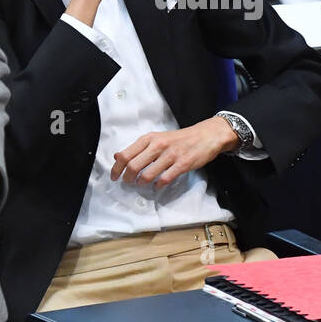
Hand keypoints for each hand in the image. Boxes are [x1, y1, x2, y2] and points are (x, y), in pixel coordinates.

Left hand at [110, 117, 238, 187]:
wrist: (205, 136)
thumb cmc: (179, 139)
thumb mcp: (156, 138)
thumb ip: (138, 148)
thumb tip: (117, 156)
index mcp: (149, 138)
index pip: (125, 154)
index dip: (116, 168)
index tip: (114, 176)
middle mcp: (158, 145)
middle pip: (133, 166)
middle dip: (127, 178)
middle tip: (128, 183)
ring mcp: (170, 155)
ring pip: (147, 175)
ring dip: (141, 183)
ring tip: (142, 184)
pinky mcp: (182, 164)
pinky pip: (164, 179)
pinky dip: (158, 186)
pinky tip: (157, 185)